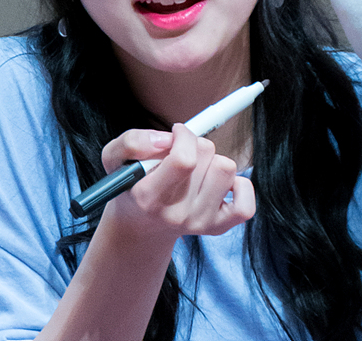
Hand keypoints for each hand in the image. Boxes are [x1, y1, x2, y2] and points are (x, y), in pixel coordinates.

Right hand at [99, 124, 254, 240]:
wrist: (140, 228)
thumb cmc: (130, 186)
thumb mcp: (114, 159)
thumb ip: (131, 143)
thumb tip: (166, 140)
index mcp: (149, 198)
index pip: (184, 160)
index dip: (184, 137)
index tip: (176, 133)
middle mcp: (177, 214)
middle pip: (207, 155)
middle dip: (194, 144)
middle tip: (178, 154)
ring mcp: (200, 223)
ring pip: (227, 168)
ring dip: (212, 160)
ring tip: (193, 171)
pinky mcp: (219, 227)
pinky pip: (247, 202)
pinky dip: (239, 185)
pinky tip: (217, 184)